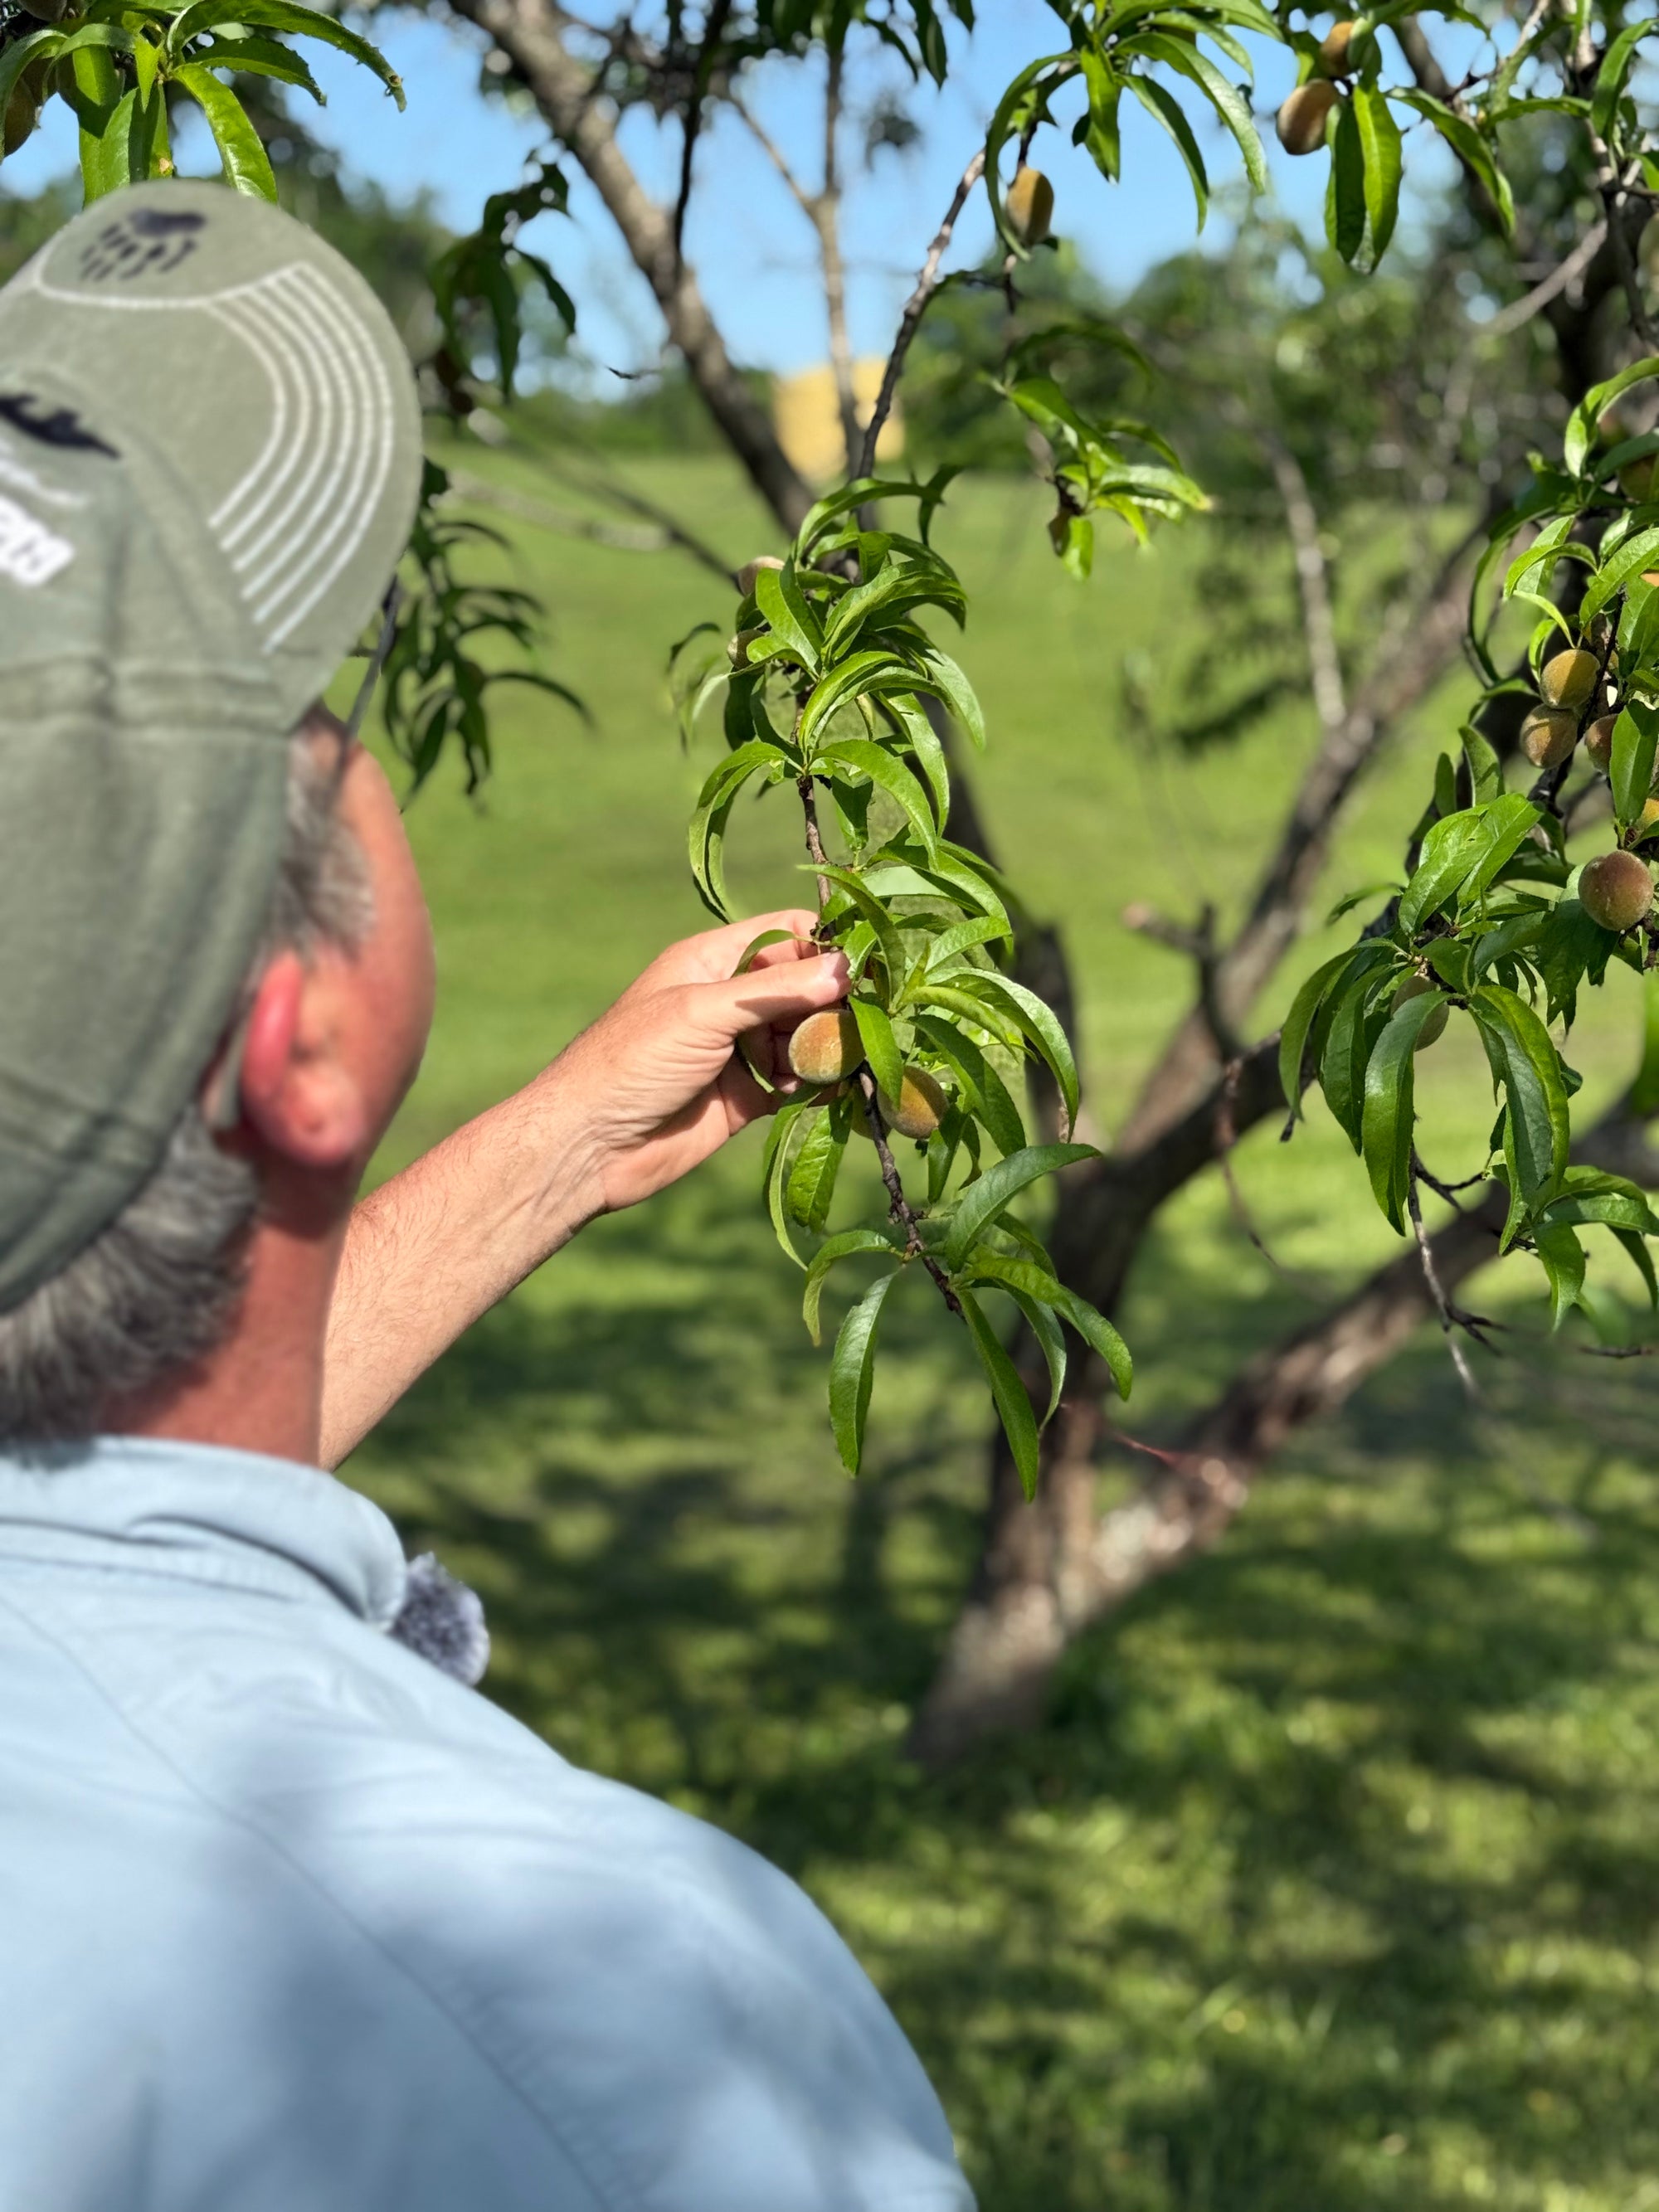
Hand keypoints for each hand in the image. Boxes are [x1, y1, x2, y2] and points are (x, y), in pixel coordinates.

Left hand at [533, 909, 850, 1218]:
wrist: (591, 1145)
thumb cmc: (634, 1060)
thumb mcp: (705, 1011)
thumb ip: (776, 989)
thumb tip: (846, 968)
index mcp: (713, 961)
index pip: (786, 934)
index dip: (825, 946)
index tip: (863, 970)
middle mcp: (730, 1001)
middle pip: (804, 988)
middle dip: (833, 1004)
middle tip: (857, 1026)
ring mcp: (740, 1050)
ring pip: (804, 1036)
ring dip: (824, 1048)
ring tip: (828, 1064)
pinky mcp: (747, 1097)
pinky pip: (796, 1081)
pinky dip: (815, 1084)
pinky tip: (821, 1090)